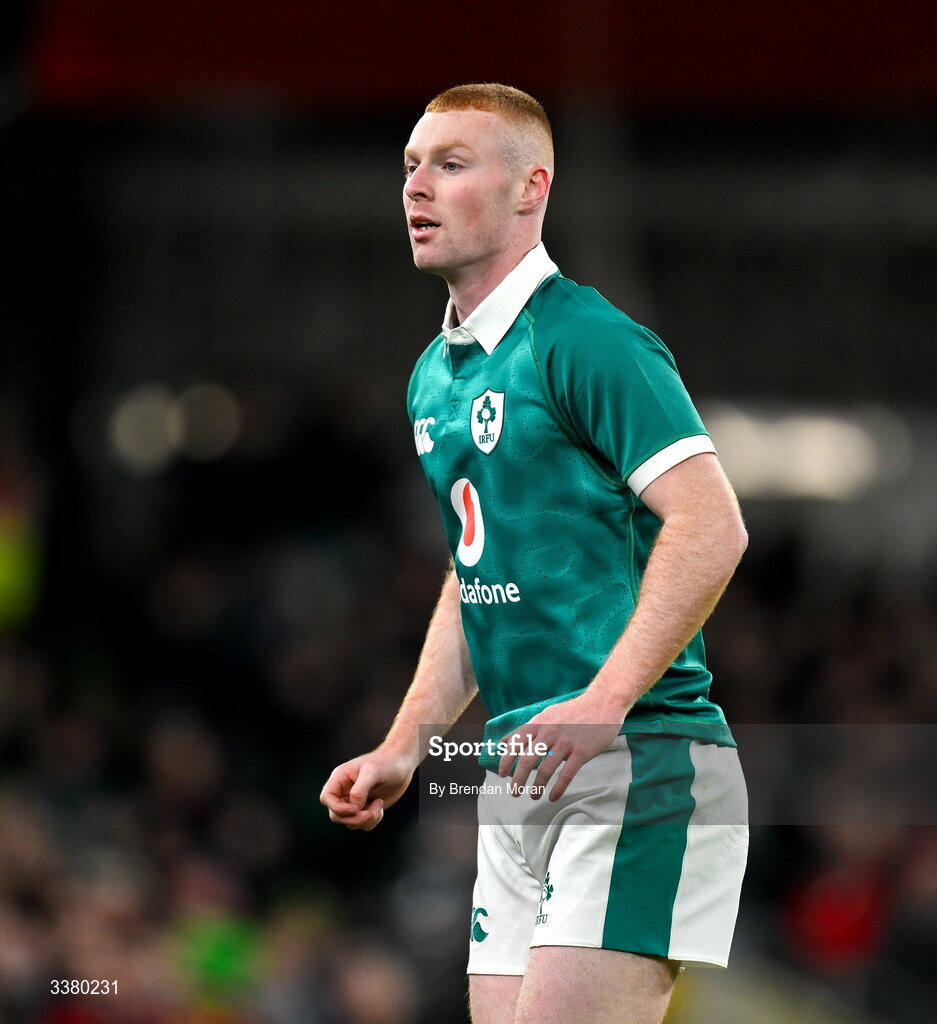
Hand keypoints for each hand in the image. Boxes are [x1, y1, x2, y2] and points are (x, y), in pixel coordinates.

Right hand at [320, 747, 415, 830]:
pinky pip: (363, 824)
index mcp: (340, 778)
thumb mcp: (372, 771)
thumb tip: (354, 808)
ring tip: (379, 804)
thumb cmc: (386, 762)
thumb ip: (360, 789)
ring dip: (366, 819)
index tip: (355, 808)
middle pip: (336, 815)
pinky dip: (373, 820)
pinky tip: (380, 805)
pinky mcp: (366, 808)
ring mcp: (355, 801)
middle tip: (370, 814)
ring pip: (350, 822)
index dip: (337, 808)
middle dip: (353, 819)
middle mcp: (345, 791)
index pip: (326, 797)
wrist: (402, 764)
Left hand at [497, 692, 624, 801]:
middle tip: (514, 792)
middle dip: (518, 780)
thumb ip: (526, 729)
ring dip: (537, 787)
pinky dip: (557, 788)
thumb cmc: (572, 711)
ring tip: (533, 796)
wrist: (602, 703)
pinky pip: (566, 774)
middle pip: (527, 761)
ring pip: (546, 770)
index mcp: (539, 723)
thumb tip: (503, 742)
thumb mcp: (546, 714)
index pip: (516, 744)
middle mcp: (549, 732)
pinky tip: (552, 796)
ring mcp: (566, 742)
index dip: (506, 761)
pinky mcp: (582, 752)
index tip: (502, 774)